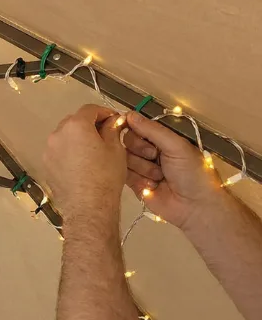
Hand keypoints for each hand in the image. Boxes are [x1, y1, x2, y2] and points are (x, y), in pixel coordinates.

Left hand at [43, 105, 127, 220]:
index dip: (104, 112)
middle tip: (105, 134)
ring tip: (93, 151)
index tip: (113, 120)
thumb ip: (112, 129)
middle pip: (74, 121)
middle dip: (89, 125)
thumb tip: (112, 121)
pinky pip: (59, 152)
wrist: (88, 206)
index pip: (89, 109)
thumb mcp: (115, 149)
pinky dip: (69, 152)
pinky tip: (82, 164)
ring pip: (65, 137)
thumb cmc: (104, 177)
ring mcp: (49, 151)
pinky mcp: (46, 165)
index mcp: (75, 126)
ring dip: (77, 139)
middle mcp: (57, 135)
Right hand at [122, 112, 225, 228]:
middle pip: (127, 141)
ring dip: (142, 167)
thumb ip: (152, 130)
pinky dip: (138, 179)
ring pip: (124, 159)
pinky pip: (124, 175)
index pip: (137, 126)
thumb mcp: (176, 146)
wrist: (195, 206)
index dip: (134, 129)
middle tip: (155, 157)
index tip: (140, 135)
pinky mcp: (135, 183)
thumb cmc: (192, 172)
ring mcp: (141, 167)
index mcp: (161, 138)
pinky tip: (152, 185)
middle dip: (140, 150)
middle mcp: (149, 150)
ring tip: (159, 176)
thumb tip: (129, 114)